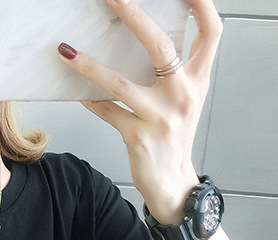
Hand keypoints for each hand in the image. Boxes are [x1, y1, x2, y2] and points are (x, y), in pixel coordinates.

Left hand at [58, 0, 222, 222]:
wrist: (173, 183)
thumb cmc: (174, 136)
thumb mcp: (183, 99)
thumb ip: (173, 70)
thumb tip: (144, 34)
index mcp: (198, 80)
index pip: (211, 32)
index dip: (202, 4)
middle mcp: (183, 94)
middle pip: (160, 46)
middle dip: (134, 15)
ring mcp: (160, 117)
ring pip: (121, 82)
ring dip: (90, 65)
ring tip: (66, 50)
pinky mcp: (138, 136)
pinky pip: (107, 112)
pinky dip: (89, 100)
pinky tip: (74, 90)